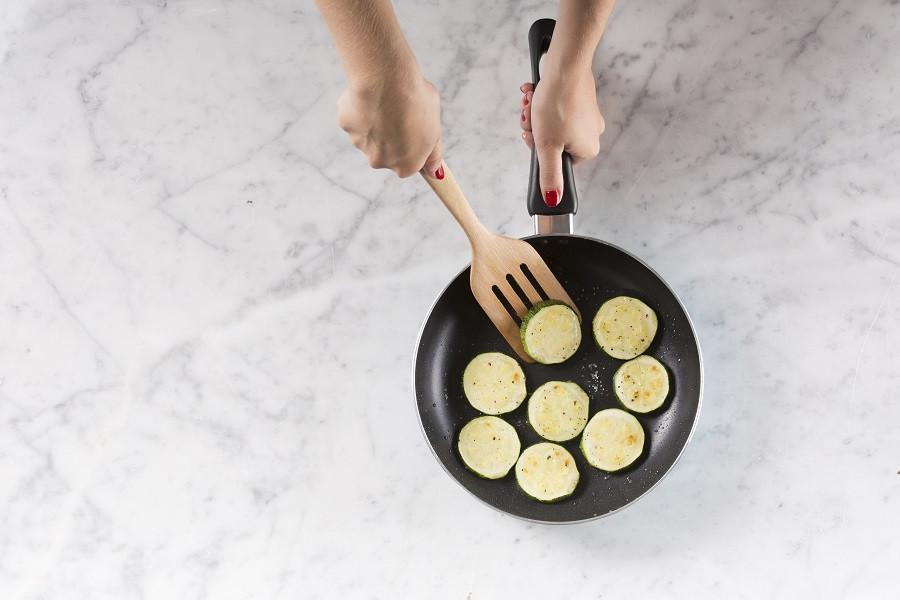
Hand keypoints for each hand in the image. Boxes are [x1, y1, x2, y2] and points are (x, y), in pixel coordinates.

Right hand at [337, 71, 442, 178]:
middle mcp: (380, 162)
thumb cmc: (414, 103)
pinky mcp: (346, 125)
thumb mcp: (435, 129)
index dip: (412, 144)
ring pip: (369, 133)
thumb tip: (435, 171)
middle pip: (386, 151)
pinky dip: (361, 107)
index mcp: (405, 166)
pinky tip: (370, 96)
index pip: (409, 162)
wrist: (386, 81)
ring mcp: (360, 144)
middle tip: (400, 112)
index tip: (413, 130)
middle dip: (391, 134)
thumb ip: (433, 153)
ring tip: (385, 101)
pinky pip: (355, 117)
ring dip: (375, 120)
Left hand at [519, 65, 604, 204]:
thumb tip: (552, 200)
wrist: (565, 65)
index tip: (531, 136)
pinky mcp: (581, 97)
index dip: (539, 149)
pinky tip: (535, 91)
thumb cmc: (558, 103)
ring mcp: (587, 114)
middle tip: (529, 116)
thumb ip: (550, 176)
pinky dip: (542, 100)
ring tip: (531, 100)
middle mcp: (591, 133)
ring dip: (535, 113)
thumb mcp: (547, 146)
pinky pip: (557, 106)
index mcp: (587, 150)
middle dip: (535, 128)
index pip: (556, 161)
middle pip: (552, 140)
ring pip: (551, 122)